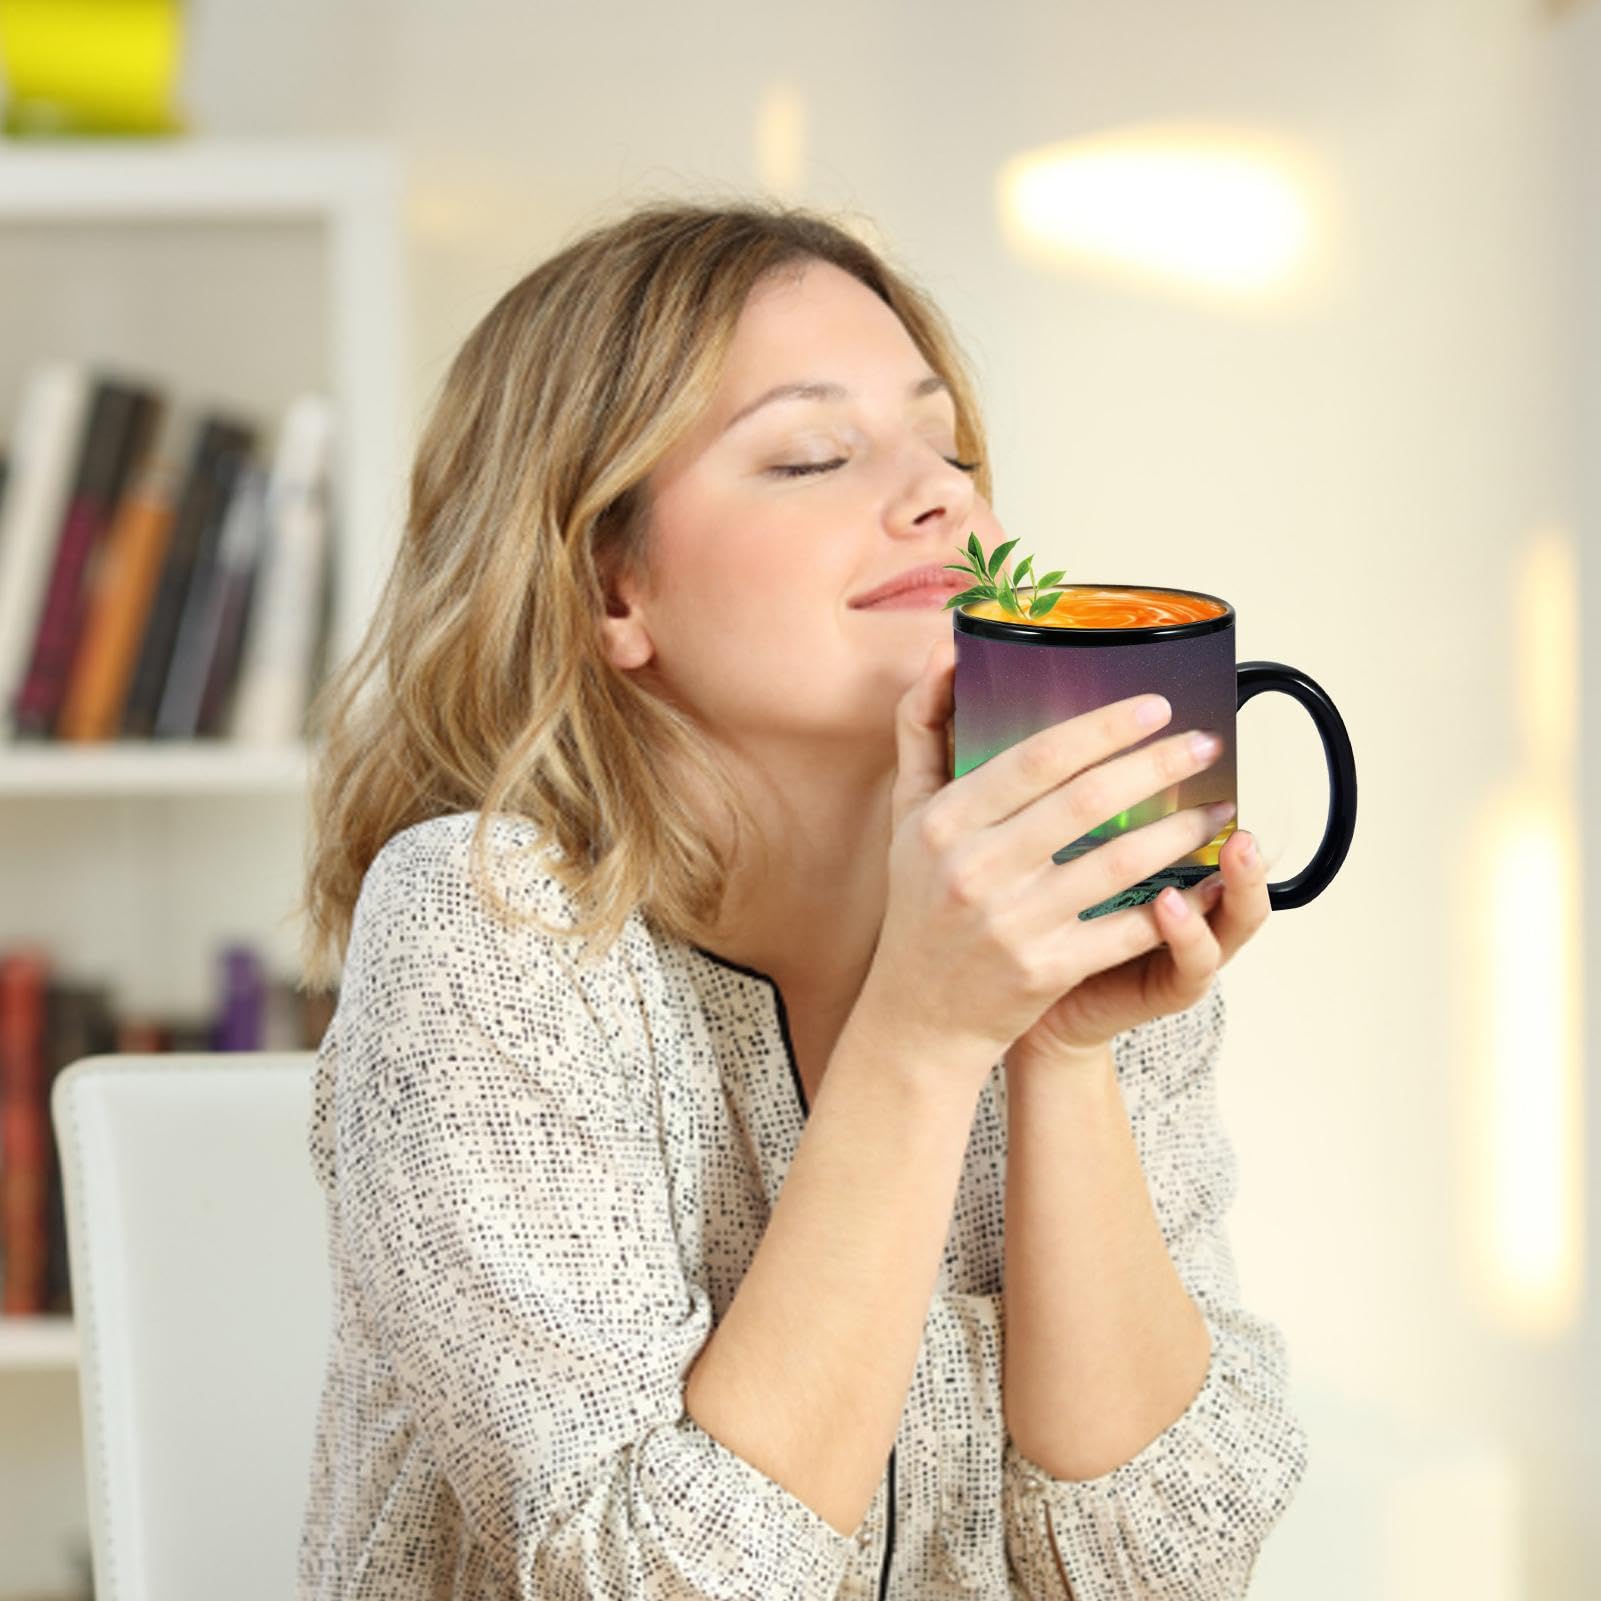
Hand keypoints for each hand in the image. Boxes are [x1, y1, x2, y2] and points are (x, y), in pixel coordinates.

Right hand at [860, 630, 1258, 1086]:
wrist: (918, 1012)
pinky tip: (1207, 881)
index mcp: (944, 820)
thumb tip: (947, 649)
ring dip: (1179, 830)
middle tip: (1206, 744)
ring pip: (1117, 863)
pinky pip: (1125, 929)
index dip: (1104, 727)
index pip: (1037, 758)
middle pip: (1087, 802)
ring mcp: (1011, 923)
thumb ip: (922, 727)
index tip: (1157, 705)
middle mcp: (974, 868)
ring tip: (1217, 807)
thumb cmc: (920, 899)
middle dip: (1159, 766)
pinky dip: (1174, 905)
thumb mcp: (907, 811)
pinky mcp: (1044, 971)